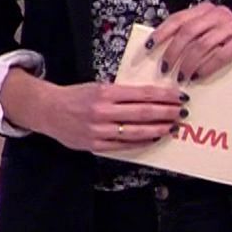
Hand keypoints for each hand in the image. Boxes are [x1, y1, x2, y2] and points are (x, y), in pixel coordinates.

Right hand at [1, 71, 184, 152]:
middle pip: (143, 113)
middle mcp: (103, 111)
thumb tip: (150, 97)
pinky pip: (124, 145)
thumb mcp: (97, 86)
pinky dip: (142, 142)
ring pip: (136, 131)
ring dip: (158, 129)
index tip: (178, 96)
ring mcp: (99, 130)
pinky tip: (154, 138)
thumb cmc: (76, 96)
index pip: (141, 94)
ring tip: (172, 126)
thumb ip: (121, 93)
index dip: (163, 96)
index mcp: (104, 92)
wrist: (49, 110)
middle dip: (166, 112)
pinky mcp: (96, 145)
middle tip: (181, 111)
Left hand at [150, 3, 231, 82]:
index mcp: (206, 10)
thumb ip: (191, 37)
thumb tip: (161, 52)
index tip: (149, 47)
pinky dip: (206, 67)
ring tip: (181, 77)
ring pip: (202, 44)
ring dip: (188, 63)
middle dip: (173, 52)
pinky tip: (199, 76)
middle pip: (187, 32)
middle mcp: (218, 14)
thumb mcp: (211, 34)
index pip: (178, 19)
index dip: (161, 33)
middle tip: (165, 69)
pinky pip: (220, 55)